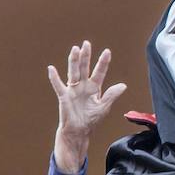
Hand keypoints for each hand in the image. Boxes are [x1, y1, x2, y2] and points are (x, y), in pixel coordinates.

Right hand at [48, 41, 126, 173]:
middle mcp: (83, 86)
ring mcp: (73, 90)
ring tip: (75, 49)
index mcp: (94, 88)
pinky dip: (54, 77)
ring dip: (74, 61)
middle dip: (86, 56)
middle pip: (85, 68)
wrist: (79, 131)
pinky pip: (58, 85)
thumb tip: (123, 85)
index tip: (107, 51)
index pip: (99, 72)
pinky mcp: (64, 97)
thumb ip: (112, 95)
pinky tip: (51, 68)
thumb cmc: (91, 119)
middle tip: (87, 43)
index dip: (103, 62)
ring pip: (73, 72)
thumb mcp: (104, 107)